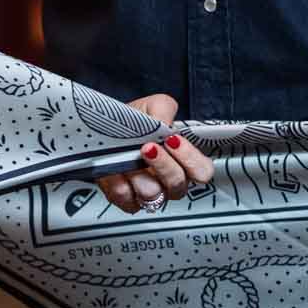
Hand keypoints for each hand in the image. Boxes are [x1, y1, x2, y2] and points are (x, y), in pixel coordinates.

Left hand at [96, 94, 213, 213]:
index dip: (190, 158)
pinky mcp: (127, 200)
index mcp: (182, 161)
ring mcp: (149, 192)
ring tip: (127, 156)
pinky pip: (127, 199)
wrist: (105, 130)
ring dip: (138, 173)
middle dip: (163, 164)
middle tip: (148, 147)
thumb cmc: (134, 122)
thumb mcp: (151, 106)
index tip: (172, 140)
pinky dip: (118, 182)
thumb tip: (163, 122)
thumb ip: (163, 109)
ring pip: (152, 194)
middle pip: (177, 184)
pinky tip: (114, 168)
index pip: (202, 171)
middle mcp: (169, 180)